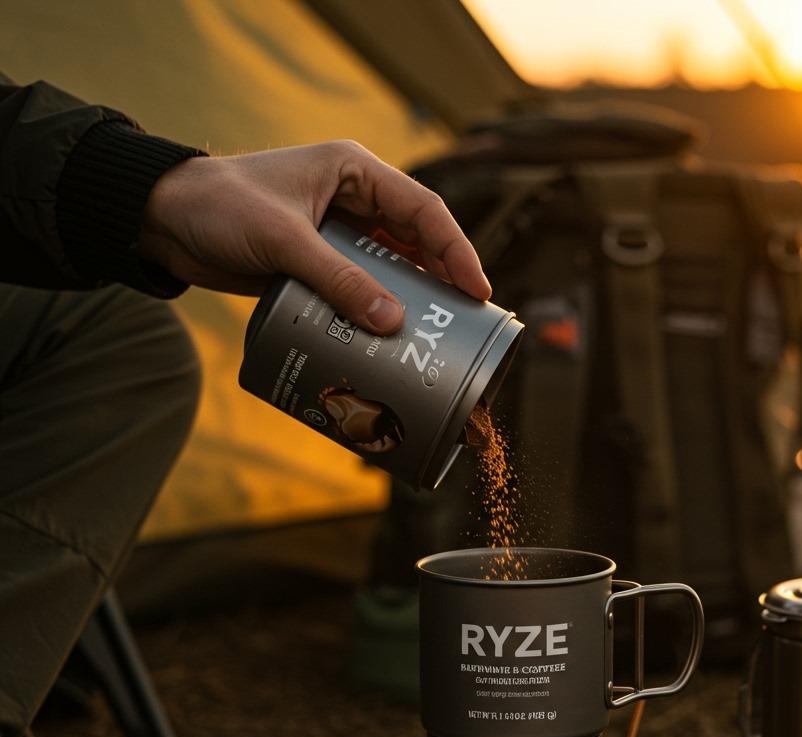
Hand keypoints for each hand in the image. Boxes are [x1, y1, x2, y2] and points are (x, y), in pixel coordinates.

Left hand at [137, 141, 490, 334]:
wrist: (162, 220)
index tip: (476, 291)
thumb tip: (392, 321)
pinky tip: (386, 337)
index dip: (455, 250)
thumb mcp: (283, 240)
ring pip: (390, 267)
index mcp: (354, 171)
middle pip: (415, 241)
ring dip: (409, 299)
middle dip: (441, 279)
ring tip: (434, 335)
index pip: (423, 209)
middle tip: (466, 321)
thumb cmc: (219, 206)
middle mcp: (353, 200)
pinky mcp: (318, 263)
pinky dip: (374, 310)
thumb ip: (338, 279)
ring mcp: (337, 234)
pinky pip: (360, 287)